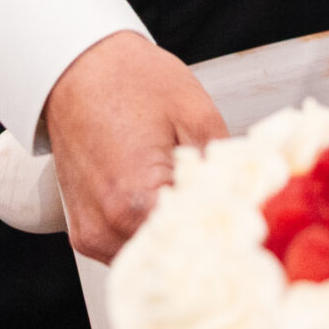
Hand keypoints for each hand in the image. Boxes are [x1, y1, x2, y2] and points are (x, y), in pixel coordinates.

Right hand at [43, 30, 226, 262]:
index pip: (192, 246)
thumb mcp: (196, 113)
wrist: (78, 67)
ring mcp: (91, 233)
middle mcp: (106, 226)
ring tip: (199, 213)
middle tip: (232, 222)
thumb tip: (250, 198)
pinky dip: (150, 239)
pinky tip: (170, 212)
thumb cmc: (131, 81)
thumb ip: (225, 166)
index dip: (226, 237)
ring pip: (147, 261)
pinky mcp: (83, 231)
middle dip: (203, 244)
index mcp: (135, 199)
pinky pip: (125, 251)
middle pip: (169, 260)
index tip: (248, 227)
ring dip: (175, 244)